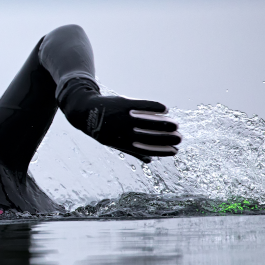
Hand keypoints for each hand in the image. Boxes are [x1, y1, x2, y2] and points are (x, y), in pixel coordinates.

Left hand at [59, 80, 181, 162]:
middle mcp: (122, 131)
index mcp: (121, 143)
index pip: (145, 149)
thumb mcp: (114, 143)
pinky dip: (155, 107)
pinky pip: (142, 105)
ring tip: (176, 124)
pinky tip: (165, 109)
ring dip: (165, 123)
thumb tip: (150, 161)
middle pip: (149, 136)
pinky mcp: (123, 103)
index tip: (175, 151)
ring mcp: (123, 116)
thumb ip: (132, 151)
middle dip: (167, 138)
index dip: (161, 151)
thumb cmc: (103, 129)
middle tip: (180, 138)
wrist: (84, 110)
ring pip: (148, 121)